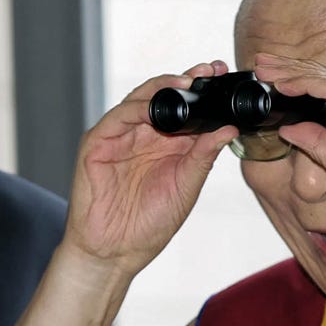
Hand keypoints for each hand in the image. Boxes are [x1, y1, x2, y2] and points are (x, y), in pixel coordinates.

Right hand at [65, 61, 235, 275]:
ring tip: (188, 84)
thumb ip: (203, 157)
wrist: (115, 254)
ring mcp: (119, 138)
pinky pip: (116, 118)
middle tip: (210, 71)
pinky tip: (155, 105)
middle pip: (164, 96)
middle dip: (187, 81)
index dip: (204, 90)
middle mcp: (142, 135)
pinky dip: (136, 108)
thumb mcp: (186, 187)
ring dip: (163, 88)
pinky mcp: (97, 145)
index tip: (224, 76)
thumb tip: (229, 129)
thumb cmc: (149, 225)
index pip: (186, 107)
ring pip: (140, 100)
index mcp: (166, 144)